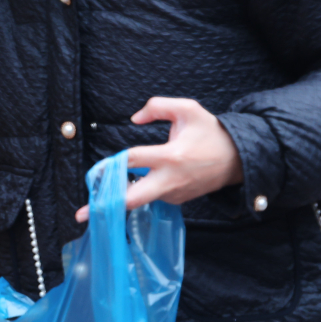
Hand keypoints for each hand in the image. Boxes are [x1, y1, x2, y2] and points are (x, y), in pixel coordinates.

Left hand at [72, 97, 244, 221]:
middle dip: (107, 206)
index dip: (109, 164)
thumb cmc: (210, 133)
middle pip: (134, 198)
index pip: (132, 160)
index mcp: (170, 156)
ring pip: (139, 197)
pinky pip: (151, 196)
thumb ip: (158, 106)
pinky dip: (137, 192)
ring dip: (120, 194)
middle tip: (81, 214)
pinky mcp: (176, 200)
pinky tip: (129, 186)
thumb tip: (134, 118)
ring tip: (99, 194)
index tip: (92, 172)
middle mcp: (170, 179)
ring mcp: (173, 193)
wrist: (239, 160)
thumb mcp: (189, 109)